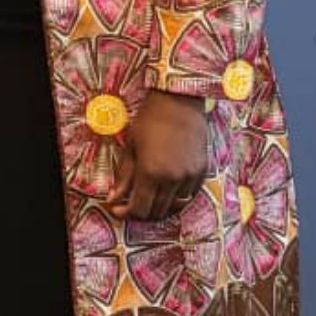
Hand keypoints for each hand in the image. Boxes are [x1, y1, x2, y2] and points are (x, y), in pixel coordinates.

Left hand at [108, 90, 210, 220]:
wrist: (179, 102)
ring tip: (149, 198)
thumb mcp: (129, 149)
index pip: (139, 209)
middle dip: (141, 211)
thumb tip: (112, 200)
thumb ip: (123, 178)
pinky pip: (190, 195)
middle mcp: (173, 179)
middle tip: (131, 203)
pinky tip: (167, 189)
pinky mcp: (202, 170)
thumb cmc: (149, 121)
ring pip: (175, 206)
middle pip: (157, 212)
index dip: (126, 213)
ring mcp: (190, 176)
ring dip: (160, 206)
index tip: (117, 208)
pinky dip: (177, 197)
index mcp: (151, 173)